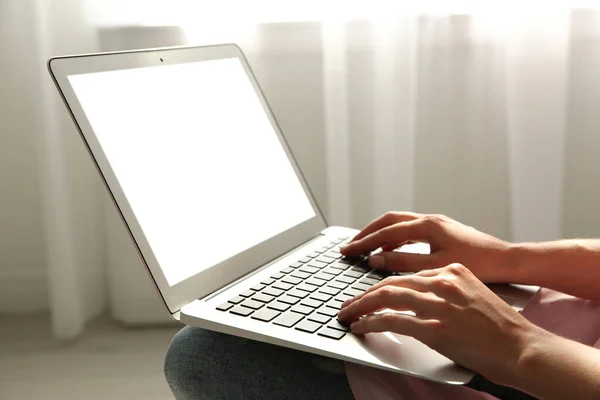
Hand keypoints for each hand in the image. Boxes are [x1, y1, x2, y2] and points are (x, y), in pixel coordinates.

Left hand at [337, 263, 542, 384]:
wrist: (522, 347)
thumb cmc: (501, 327)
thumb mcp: (472, 295)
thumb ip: (445, 290)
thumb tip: (418, 298)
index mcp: (452, 271)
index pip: (406, 275)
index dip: (382, 285)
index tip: (369, 294)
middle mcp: (442, 282)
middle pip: (390, 282)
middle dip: (364, 294)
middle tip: (349, 303)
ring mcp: (437, 305)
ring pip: (385, 297)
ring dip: (360, 306)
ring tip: (347, 314)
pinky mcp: (434, 328)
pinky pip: (391, 321)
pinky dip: (371, 323)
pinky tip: (361, 327)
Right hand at [340, 212, 513, 282]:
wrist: (509, 261)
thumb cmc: (479, 264)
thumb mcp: (436, 266)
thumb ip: (403, 262)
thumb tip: (376, 260)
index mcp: (428, 225)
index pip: (386, 231)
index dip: (364, 242)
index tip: (348, 250)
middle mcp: (430, 220)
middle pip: (389, 221)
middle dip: (367, 233)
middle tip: (351, 245)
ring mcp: (437, 224)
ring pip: (399, 225)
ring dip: (381, 235)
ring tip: (366, 249)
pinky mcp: (442, 232)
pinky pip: (410, 231)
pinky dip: (395, 239)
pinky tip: (391, 251)